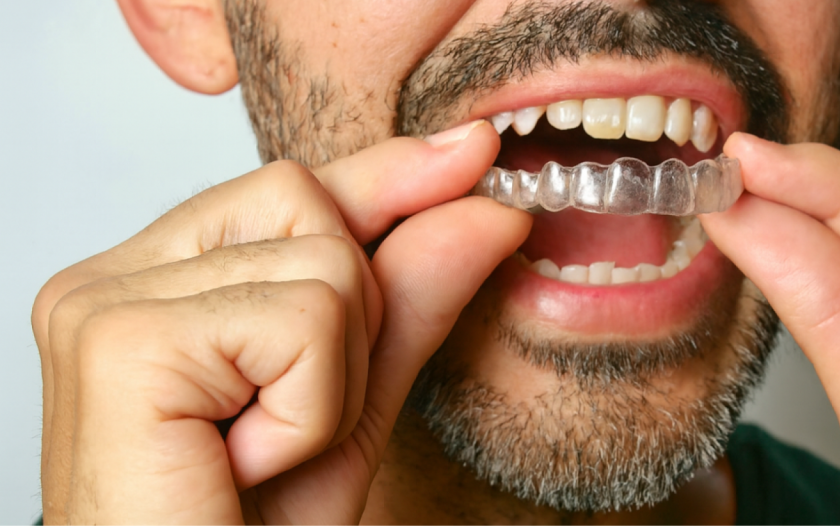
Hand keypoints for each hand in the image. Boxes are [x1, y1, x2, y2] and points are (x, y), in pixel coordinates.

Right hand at [32, 121, 531, 524]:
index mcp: (152, 281)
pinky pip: (300, 322)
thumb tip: (483, 201)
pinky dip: (309, 409)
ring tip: (258, 452)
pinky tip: (245, 462)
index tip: (471, 152)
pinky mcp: (121, 338)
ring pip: (322, 264)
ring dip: (329, 385)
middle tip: (282, 423)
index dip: (385, 175)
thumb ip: (405, 299)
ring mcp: (104, 300)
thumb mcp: (350, 403)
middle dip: (347, 325)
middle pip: (308, 203)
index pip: (289, 192)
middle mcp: (112, 276)